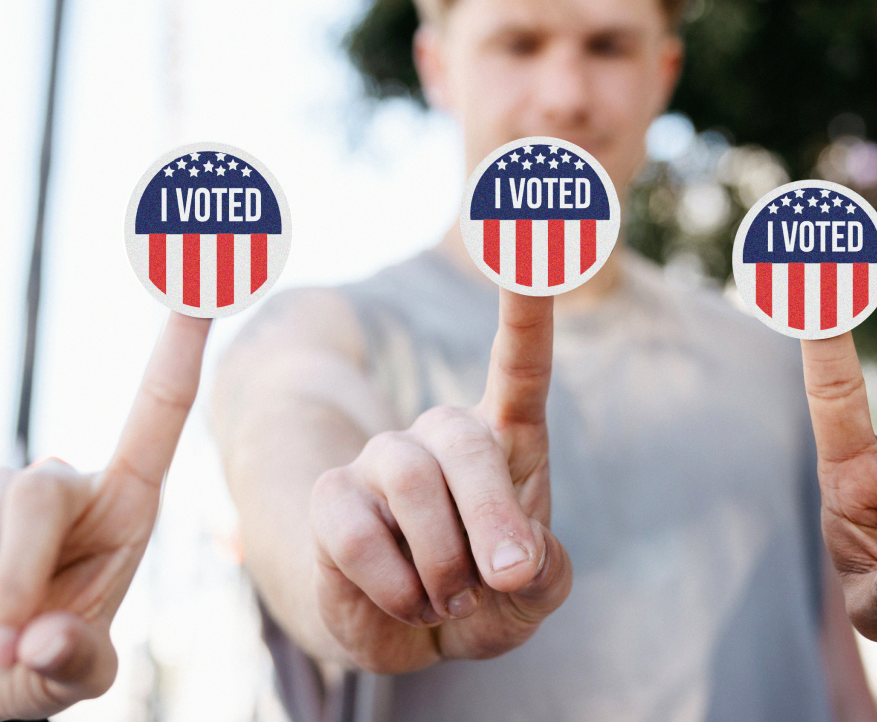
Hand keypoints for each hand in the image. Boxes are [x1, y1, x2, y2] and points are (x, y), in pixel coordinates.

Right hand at [0, 314, 209, 721]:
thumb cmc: (38, 668)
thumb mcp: (72, 680)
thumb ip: (70, 665)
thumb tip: (36, 641)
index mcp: (126, 505)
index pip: (157, 413)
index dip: (179, 349)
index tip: (203, 282)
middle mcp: (62, 481)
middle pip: (31, 498)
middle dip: (7, 591)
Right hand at [308, 290, 571, 672]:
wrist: (411, 639)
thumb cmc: (486, 601)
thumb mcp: (532, 596)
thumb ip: (544, 575)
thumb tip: (516, 556)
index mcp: (506, 441)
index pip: (519, 362)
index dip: (526, 305)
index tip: (536, 236)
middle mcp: (440, 437)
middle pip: (464, 439)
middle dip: (492, 514)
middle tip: (509, 575)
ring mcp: (381, 461)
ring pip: (409, 480)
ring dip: (442, 562)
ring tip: (450, 602)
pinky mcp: (332, 498)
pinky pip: (353, 530)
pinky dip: (393, 585)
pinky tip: (408, 603)